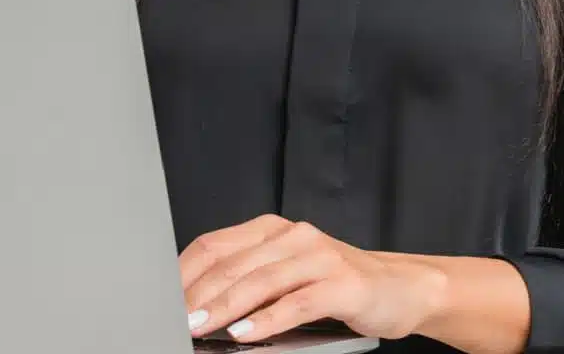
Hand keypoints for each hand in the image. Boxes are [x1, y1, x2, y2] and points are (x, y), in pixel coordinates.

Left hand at [179, 215, 445, 343]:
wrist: (403, 287)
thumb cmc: (337, 284)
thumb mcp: (288, 274)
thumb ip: (249, 279)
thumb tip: (196, 307)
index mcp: (272, 229)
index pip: (214, 245)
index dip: (184, 274)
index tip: (160, 300)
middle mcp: (294, 236)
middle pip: (232, 264)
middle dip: (197, 295)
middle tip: (175, 321)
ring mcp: (320, 257)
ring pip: (260, 281)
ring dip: (225, 308)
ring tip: (200, 328)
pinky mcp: (343, 283)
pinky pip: (297, 302)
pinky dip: (267, 320)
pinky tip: (245, 334)